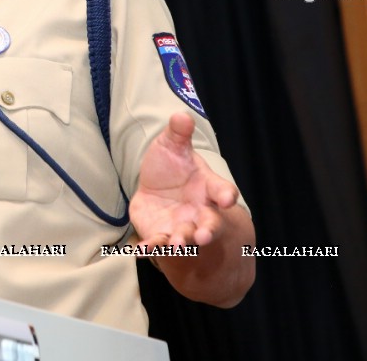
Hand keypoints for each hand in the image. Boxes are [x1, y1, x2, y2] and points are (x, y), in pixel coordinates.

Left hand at [128, 112, 239, 248]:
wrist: (155, 189)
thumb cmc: (172, 166)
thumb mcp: (172, 146)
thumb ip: (178, 134)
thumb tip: (181, 115)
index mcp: (208, 187)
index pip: (222, 191)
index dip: (226, 195)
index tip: (228, 199)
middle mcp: (200, 211)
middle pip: (210, 223)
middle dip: (208, 230)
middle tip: (203, 236)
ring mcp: (183, 226)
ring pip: (186, 237)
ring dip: (181, 242)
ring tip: (176, 245)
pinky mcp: (162, 235)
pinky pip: (158, 244)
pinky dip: (150, 248)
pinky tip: (139, 251)